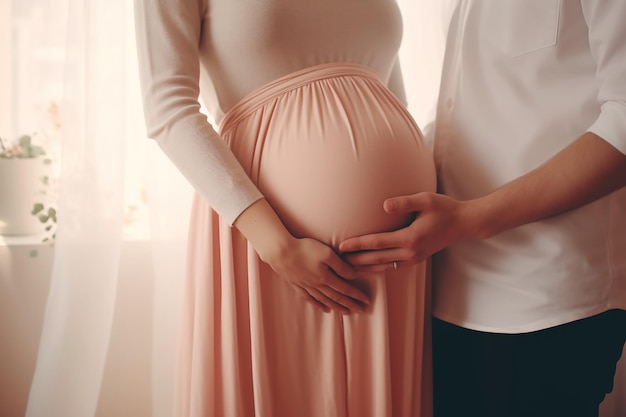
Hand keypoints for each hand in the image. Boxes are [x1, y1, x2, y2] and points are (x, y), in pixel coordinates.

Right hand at [262, 236, 369, 313]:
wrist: (280, 252)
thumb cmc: (305, 249)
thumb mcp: (327, 253)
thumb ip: (341, 266)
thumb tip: (353, 276)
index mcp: (326, 277)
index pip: (345, 289)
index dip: (357, 295)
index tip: (366, 301)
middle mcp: (317, 285)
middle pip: (337, 297)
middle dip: (350, 304)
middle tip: (361, 311)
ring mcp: (306, 286)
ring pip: (325, 300)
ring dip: (336, 307)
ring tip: (346, 313)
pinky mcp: (297, 285)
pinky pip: (310, 299)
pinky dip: (318, 305)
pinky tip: (324, 309)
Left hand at [338, 192, 474, 271]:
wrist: (464, 223)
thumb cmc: (445, 208)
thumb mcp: (426, 199)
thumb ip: (404, 202)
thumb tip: (384, 205)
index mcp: (410, 238)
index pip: (377, 243)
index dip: (357, 244)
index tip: (340, 246)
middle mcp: (410, 252)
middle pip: (376, 259)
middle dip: (355, 259)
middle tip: (335, 260)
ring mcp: (414, 258)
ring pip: (383, 267)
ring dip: (364, 267)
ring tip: (345, 267)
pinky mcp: (416, 259)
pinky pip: (392, 267)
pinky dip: (377, 268)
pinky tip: (367, 267)